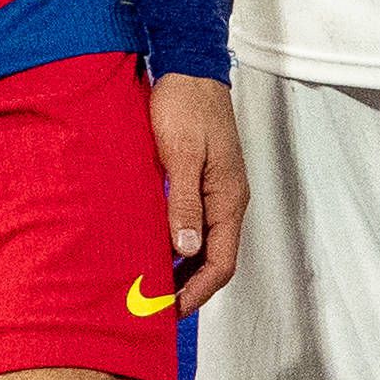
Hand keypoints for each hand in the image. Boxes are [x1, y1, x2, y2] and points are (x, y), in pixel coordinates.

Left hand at [149, 70, 244, 313]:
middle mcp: (227, 201)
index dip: (197, 293)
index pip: (221, 263)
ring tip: (152, 288)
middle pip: (215, 260)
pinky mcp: (202, 182)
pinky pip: (195, 226)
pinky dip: (177, 246)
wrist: (188, 69)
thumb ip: (184, 203)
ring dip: (183, 270)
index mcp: (228, 199)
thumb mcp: (180, 155)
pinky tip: (155, 251)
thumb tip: (185, 250)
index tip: (170, 311)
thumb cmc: (185, 106)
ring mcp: (216, 192)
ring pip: (205, 246)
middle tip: (155, 309)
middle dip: (189, 289)